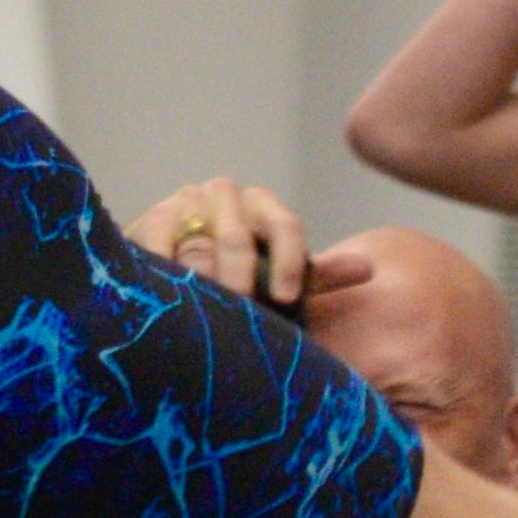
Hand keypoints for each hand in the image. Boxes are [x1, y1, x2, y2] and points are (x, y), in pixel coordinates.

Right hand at [127, 178, 371, 309]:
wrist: (169, 260)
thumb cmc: (233, 274)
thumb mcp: (275, 274)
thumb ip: (314, 275)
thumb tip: (368, 267)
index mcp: (262, 206)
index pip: (284, 226)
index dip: (289, 262)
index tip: (285, 299)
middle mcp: (225, 196)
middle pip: (238, 240)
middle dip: (241, 285)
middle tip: (241, 319)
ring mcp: (184, 204)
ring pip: (198, 250)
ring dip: (202, 289)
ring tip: (204, 321)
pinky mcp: (149, 221)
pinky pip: (159, 251)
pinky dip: (165, 281)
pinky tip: (170, 307)